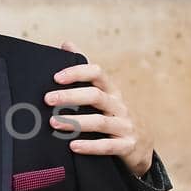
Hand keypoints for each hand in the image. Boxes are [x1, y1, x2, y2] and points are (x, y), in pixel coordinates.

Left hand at [45, 41, 153, 176]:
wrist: (142, 146)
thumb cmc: (114, 115)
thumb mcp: (103, 92)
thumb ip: (85, 71)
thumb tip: (66, 43)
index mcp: (112, 90)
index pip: (98, 73)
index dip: (77, 72)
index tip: (56, 77)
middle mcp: (119, 105)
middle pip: (96, 96)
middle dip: (70, 96)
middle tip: (48, 99)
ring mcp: (125, 126)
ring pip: (100, 121)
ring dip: (75, 122)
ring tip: (53, 122)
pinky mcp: (127, 146)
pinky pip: (107, 146)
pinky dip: (90, 146)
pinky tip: (73, 146)